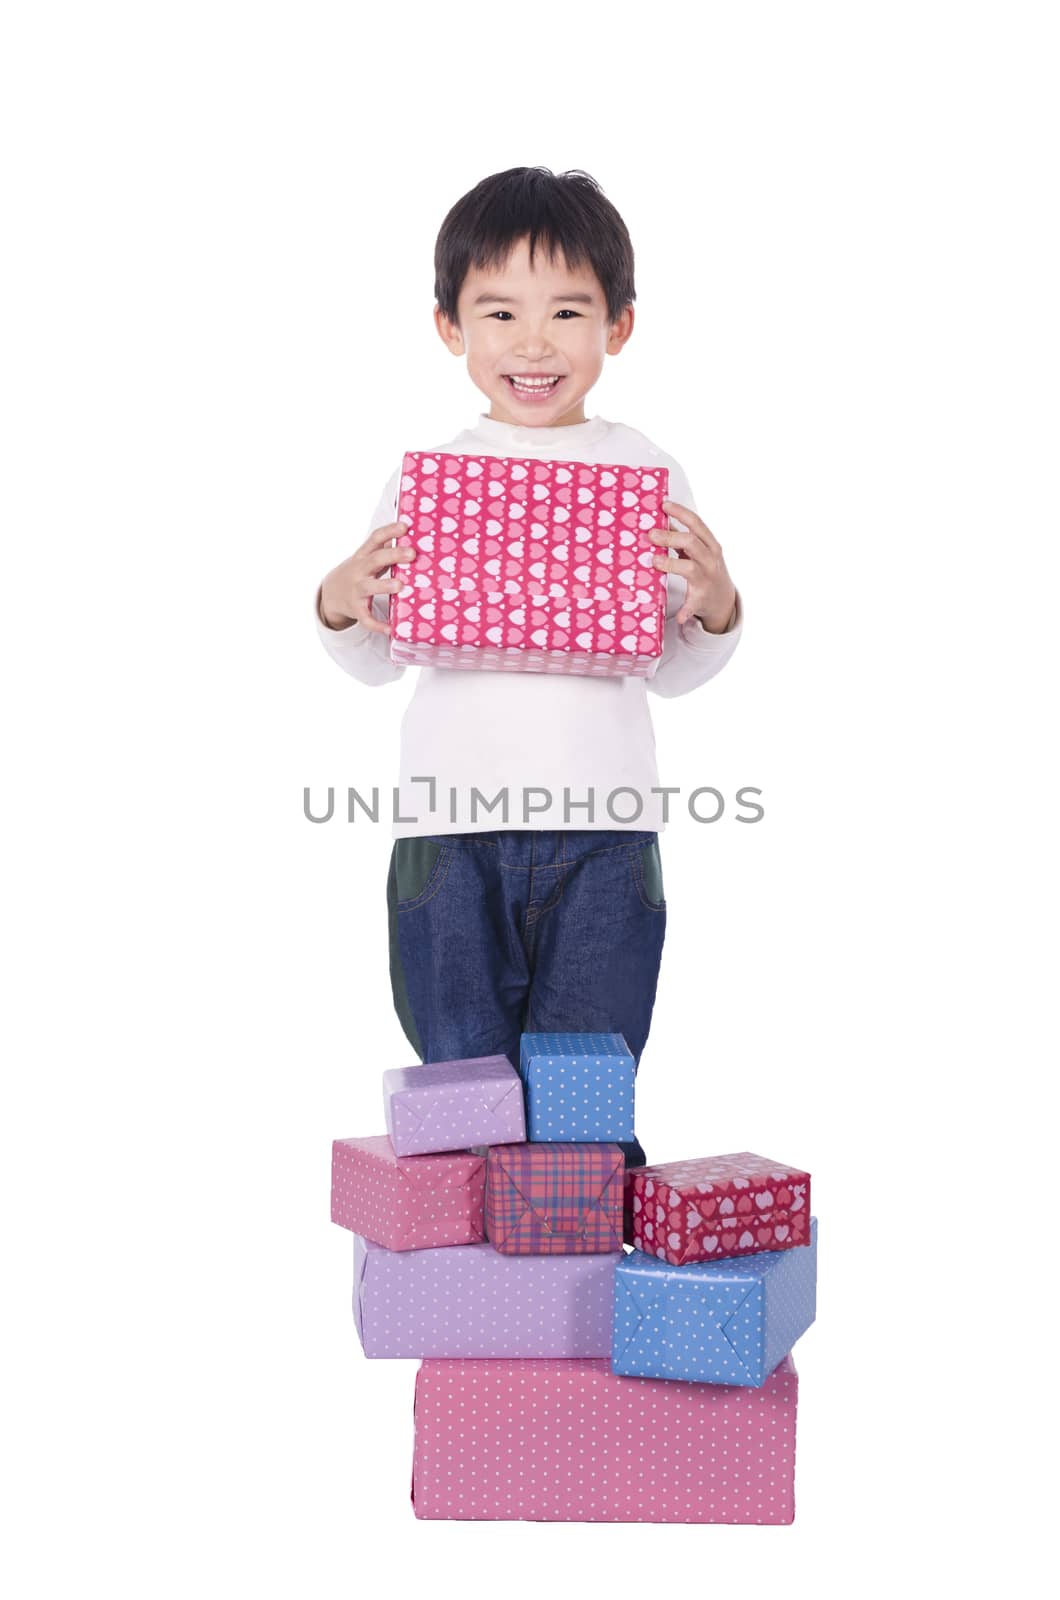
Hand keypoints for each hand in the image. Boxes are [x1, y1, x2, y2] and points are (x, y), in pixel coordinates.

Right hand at [319, 520, 416, 634]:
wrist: (332, 593)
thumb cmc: (360, 572)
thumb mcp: (367, 558)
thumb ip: (385, 549)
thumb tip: (411, 534)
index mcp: (363, 555)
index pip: (375, 538)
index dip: (389, 531)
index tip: (405, 526)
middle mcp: (359, 571)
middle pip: (375, 560)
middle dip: (393, 555)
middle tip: (412, 553)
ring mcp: (357, 590)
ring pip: (369, 587)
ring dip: (384, 585)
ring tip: (400, 585)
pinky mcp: (356, 609)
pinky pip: (366, 617)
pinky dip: (377, 624)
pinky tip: (390, 629)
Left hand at [650, 500, 736, 631]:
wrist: (724, 599)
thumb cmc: (706, 569)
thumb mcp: (700, 551)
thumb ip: (683, 538)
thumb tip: (662, 520)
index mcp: (710, 544)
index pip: (696, 523)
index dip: (680, 512)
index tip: (664, 505)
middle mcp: (710, 560)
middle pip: (691, 542)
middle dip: (670, 536)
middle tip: (650, 534)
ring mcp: (707, 579)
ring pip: (689, 568)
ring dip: (670, 564)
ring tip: (654, 561)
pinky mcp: (701, 598)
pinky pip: (692, 605)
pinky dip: (685, 611)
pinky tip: (678, 617)